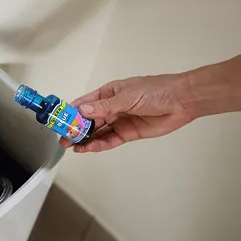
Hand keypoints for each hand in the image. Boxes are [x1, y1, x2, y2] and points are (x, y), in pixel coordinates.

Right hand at [60, 75, 193, 151]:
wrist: (181, 101)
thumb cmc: (155, 91)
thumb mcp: (127, 96)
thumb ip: (103, 106)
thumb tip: (82, 111)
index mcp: (108, 93)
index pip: (85, 104)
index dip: (71, 113)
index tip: (59, 122)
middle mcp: (111, 107)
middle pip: (89, 120)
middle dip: (75, 129)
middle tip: (63, 140)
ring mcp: (119, 121)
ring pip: (98, 132)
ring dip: (85, 139)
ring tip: (72, 147)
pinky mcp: (128, 133)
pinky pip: (110, 140)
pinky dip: (99, 144)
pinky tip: (89, 148)